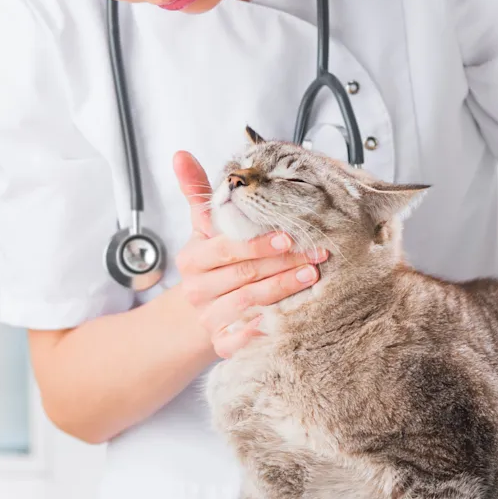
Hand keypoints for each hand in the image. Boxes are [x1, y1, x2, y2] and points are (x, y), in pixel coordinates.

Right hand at [172, 150, 326, 356]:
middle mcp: (197, 291)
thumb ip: (197, 191)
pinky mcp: (221, 344)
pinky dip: (264, 330)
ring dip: (283, 291)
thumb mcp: (203, 227)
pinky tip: (289, 320)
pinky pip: (242, 340)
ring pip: (249, 304)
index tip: (289, 235)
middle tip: (317, 252)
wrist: (197, 311)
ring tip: (313, 276)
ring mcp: (208, 319)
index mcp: (192, 260)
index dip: (258, 243)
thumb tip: (180, 154)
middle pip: (243, 276)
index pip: (227, 250)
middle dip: (283, 263)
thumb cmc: (211, 261)